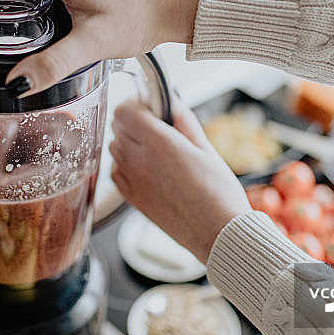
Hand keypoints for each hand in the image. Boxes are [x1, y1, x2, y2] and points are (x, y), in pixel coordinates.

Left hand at [109, 101, 250, 262]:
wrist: (217, 232)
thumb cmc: (219, 194)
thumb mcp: (206, 148)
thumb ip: (183, 120)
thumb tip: (171, 102)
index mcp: (159, 143)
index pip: (125, 110)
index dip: (136, 103)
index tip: (150, 106)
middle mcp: (139, 161)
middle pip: (117, 126)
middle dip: (134, 120)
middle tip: (156, 126)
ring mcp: (132, 181)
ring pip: (114, 148)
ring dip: (128, 142)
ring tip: (154, 149)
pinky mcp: (132, 199)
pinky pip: (115, 172)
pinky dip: (125, 165)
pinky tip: (147, 168)